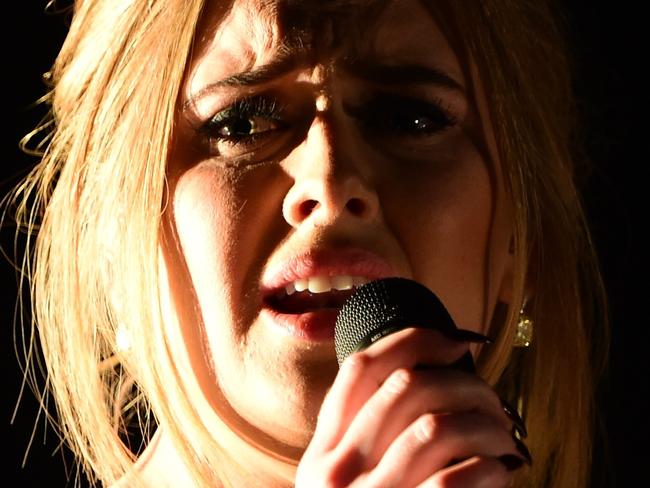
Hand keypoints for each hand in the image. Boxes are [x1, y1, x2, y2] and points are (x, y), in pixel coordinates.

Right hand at [296, 327, 529, 486]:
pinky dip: (489, 469)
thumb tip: (435, 377)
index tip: (458, 342)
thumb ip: (366, 437)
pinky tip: (499, 474)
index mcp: (323, 450)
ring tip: (505, 437)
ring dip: (486, 425)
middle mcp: (337, 471)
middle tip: (494, 400)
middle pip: (406, 387)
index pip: (362, 369)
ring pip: (435, 427)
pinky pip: (456, 481)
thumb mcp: (343, 482)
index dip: (415, 340)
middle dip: (465, 382)